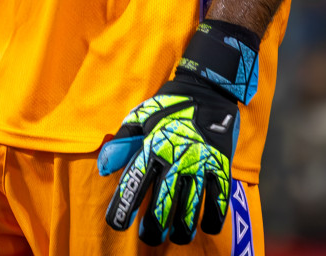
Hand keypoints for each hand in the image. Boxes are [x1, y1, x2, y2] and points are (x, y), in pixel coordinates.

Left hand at [98, 20, 259, 245]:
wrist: (208, 87)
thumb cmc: (169, 105)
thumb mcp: (140, 116)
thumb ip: (122, 143)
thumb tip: (103, 168)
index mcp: (152, 145)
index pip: (133, 184)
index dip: (122, 209)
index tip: (117, 225)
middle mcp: (176, 157)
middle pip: (162, 205)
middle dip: (153, 228)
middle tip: (149, 236)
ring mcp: (201, 162)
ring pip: (191, 208)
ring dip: (182, 230)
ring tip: (176, 236)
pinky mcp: (222, 164)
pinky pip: (218, 199)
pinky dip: (213, 218)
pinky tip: (206, 227)